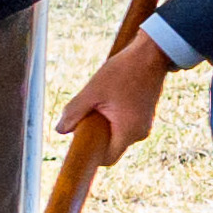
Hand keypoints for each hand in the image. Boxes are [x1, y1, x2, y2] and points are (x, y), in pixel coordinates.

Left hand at [63, 32, 175, 157]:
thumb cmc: (123, 71)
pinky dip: (115, 117)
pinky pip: (126, 124)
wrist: (152, 53)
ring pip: (119, 133)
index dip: (92, 154)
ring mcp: (145, 123)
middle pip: (112, 146)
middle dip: (97, 135)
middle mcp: (140, 132)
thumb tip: (60, 130)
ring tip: (100, 103)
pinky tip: (111, 98)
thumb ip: (74, 112)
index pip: (108, 158)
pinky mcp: (146, 114)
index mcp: (129, 132)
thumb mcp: (93, 91)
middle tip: (88, 114)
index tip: (81, 140)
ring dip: (106, 124)